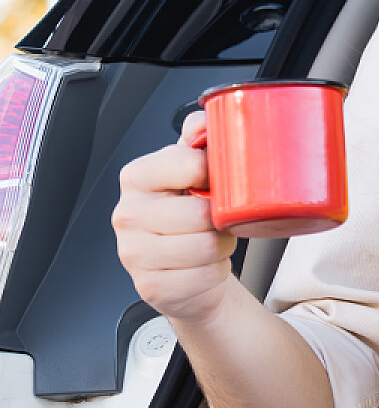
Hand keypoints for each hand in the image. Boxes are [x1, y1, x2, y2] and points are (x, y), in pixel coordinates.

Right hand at [112, 113, 240, 324]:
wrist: (187, 269)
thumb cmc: (192, 216)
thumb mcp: (194, 171)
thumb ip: (199, 138)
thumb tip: (204, 121)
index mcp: (137, 178)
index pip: (185, 163)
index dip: (215, 172)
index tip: (219, 180)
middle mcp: (127, 214)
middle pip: (199, 213)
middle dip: (221, 219)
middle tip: (217, 220)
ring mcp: (133, 253)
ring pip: (204, 246)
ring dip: (221, 246)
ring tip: (212, 241)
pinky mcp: (150, 285)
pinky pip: (202, 276)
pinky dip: (214, 272)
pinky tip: (203, 266)